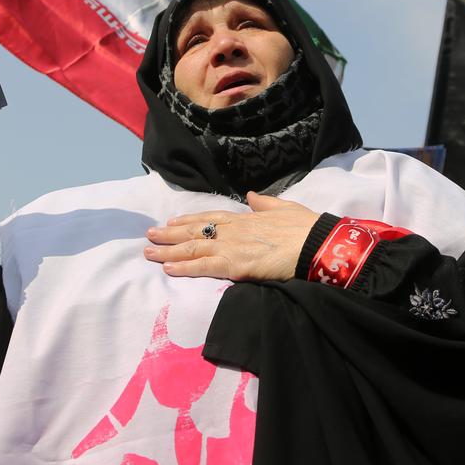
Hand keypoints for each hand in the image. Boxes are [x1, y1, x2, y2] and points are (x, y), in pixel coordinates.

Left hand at [144, 192, 318, 281]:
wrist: (315, 243)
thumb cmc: (306, 228)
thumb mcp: (285, 208)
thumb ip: (266, 203)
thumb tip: (253, 195)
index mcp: (246, 218)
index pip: (211, 218)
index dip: (190, 220)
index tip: (173, 221)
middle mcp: (234, 230)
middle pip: (195, 230)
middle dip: (170, 234)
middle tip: (149, 235)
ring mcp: (232, 246)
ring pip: (192, 248)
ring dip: (168, 251)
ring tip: (148, 252)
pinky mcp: (234, 264)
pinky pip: (203, 266)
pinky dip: (183, 267)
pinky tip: (167, 268)